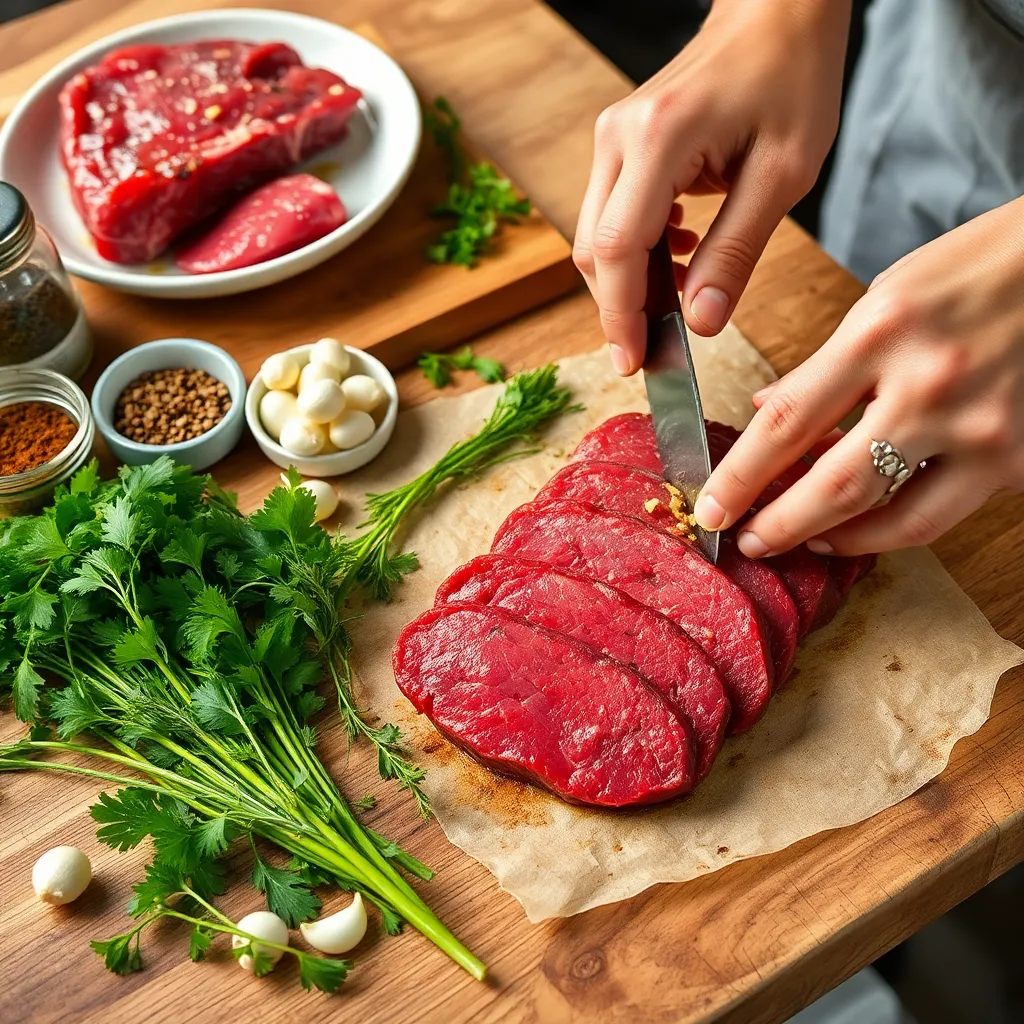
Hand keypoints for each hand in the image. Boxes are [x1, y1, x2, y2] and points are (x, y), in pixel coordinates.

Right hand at [573, 0, 849, 373]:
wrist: (777, 12)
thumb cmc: (791, 77)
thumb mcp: (783, 173)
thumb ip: (736, 251)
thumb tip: (701, 323)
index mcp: (660, 139)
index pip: (618, 248)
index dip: (620, 315)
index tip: (634, 362)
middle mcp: (618, 137)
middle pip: (594, 249)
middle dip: (622, 306)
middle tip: (661, 346)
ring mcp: (612, 138)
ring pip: (597, 236)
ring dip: (630, 280)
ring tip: (682, 295)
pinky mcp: (619, 144)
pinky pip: (611, 214)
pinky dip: (636, 251)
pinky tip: (680, 254)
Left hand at [694, 197, 1023, 555]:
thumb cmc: (976, 267)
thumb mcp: (885, 295)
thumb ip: (826, 363)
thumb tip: (768, 409)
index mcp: (881, 332)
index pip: (786, 424)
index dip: (740, 478)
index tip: (712, 509)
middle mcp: (932, 386)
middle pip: (836, 486)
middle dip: (780, 526)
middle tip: (748, 543)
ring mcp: (984, 428)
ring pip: (898, 519)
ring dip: (839, 540)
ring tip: (804, 539)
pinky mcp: (1020, 459)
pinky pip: (945, 509)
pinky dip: (897, 522)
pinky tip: (868, 521)